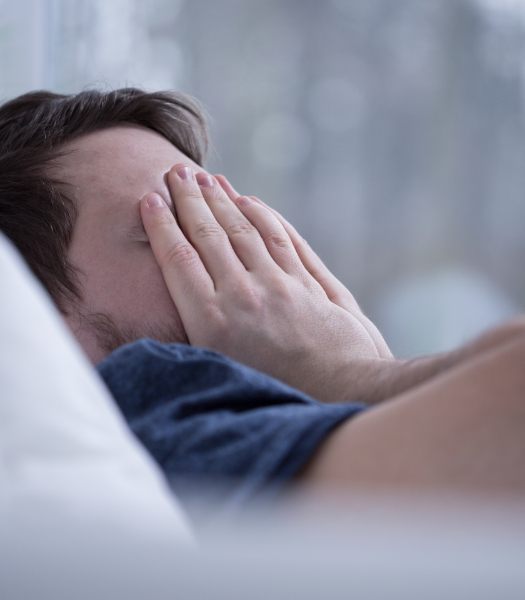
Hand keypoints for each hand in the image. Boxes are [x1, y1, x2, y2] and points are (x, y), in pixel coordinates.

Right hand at [140, 164, 389, 401]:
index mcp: (213, 323)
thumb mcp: (224, 373)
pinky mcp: (308, 283)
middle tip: (177, 172)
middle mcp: (243, 296)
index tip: (151, 200)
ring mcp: (279, 285)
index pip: (180, 260)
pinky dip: (264, 215)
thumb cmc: (278, 396)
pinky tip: (251, 201)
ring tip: (208, 178)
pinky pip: (282, 238)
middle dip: (190, 200)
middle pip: (210, 236)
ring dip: (224, 200)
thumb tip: (182, 306)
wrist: (343, 394)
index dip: (163, 226)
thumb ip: (202, 335)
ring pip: (245, 230)